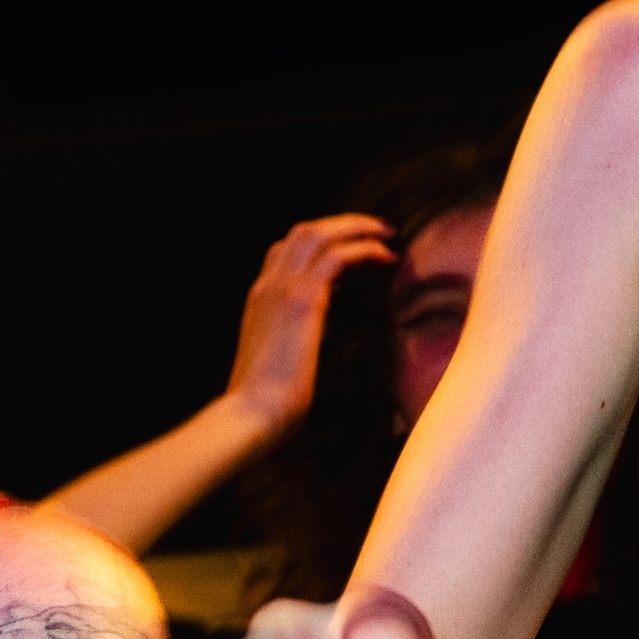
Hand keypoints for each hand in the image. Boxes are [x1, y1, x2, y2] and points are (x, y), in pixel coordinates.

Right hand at [222, 212, 394, 443]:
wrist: (252, 413)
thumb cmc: (267, 404)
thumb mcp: (278, 365)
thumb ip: (290, 346)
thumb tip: (306, 353)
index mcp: (260, 300)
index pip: (285, 252)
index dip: (320, 243)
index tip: (351, 249)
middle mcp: (268, 286)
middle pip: (302, 232)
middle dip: (341, 225)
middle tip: (376, 231)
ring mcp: (282, 288)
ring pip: (318, 233)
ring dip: (356, 227)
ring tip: (386, 234)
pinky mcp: (303, 300)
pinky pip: (337, 256)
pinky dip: (365, 249)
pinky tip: (386, 258)